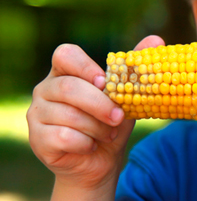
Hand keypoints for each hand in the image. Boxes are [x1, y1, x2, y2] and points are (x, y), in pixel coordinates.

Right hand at [27, 35, 164, 189]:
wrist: (100, 161)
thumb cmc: (111, 123)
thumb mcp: (127, 95)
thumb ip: (136, 68)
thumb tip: (157, 39)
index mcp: (66, 72)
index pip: (65, 55)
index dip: (84, 66)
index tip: (103, 81)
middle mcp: (45, 89)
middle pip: (68, 88)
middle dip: (100, 104)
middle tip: (118, 117)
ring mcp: (37, 114)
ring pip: (68, 115)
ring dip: (97, 127)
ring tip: (108, 133)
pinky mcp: (37, 138)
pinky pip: (63, 137)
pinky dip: (85, 143)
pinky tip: (91, 145)